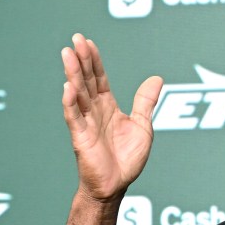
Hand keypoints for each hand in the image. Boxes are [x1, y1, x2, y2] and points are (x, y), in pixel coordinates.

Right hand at [61, 33, 163, 201]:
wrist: (117, 185)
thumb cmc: (127, 159)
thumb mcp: (143, 126)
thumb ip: (145, 102)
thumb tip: (157, 78)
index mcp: (108, 107)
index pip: (99, 78)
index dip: (95, 60)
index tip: (88, 42)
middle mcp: (95, 111)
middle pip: (87, 80)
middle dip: (81, 60)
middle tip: (75, 39)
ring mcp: (86, 123)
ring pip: (78, 94)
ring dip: (73, 74)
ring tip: (68, 55)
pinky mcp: (81, 138)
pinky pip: (74, 118)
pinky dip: (70, 103)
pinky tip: (68, 88)